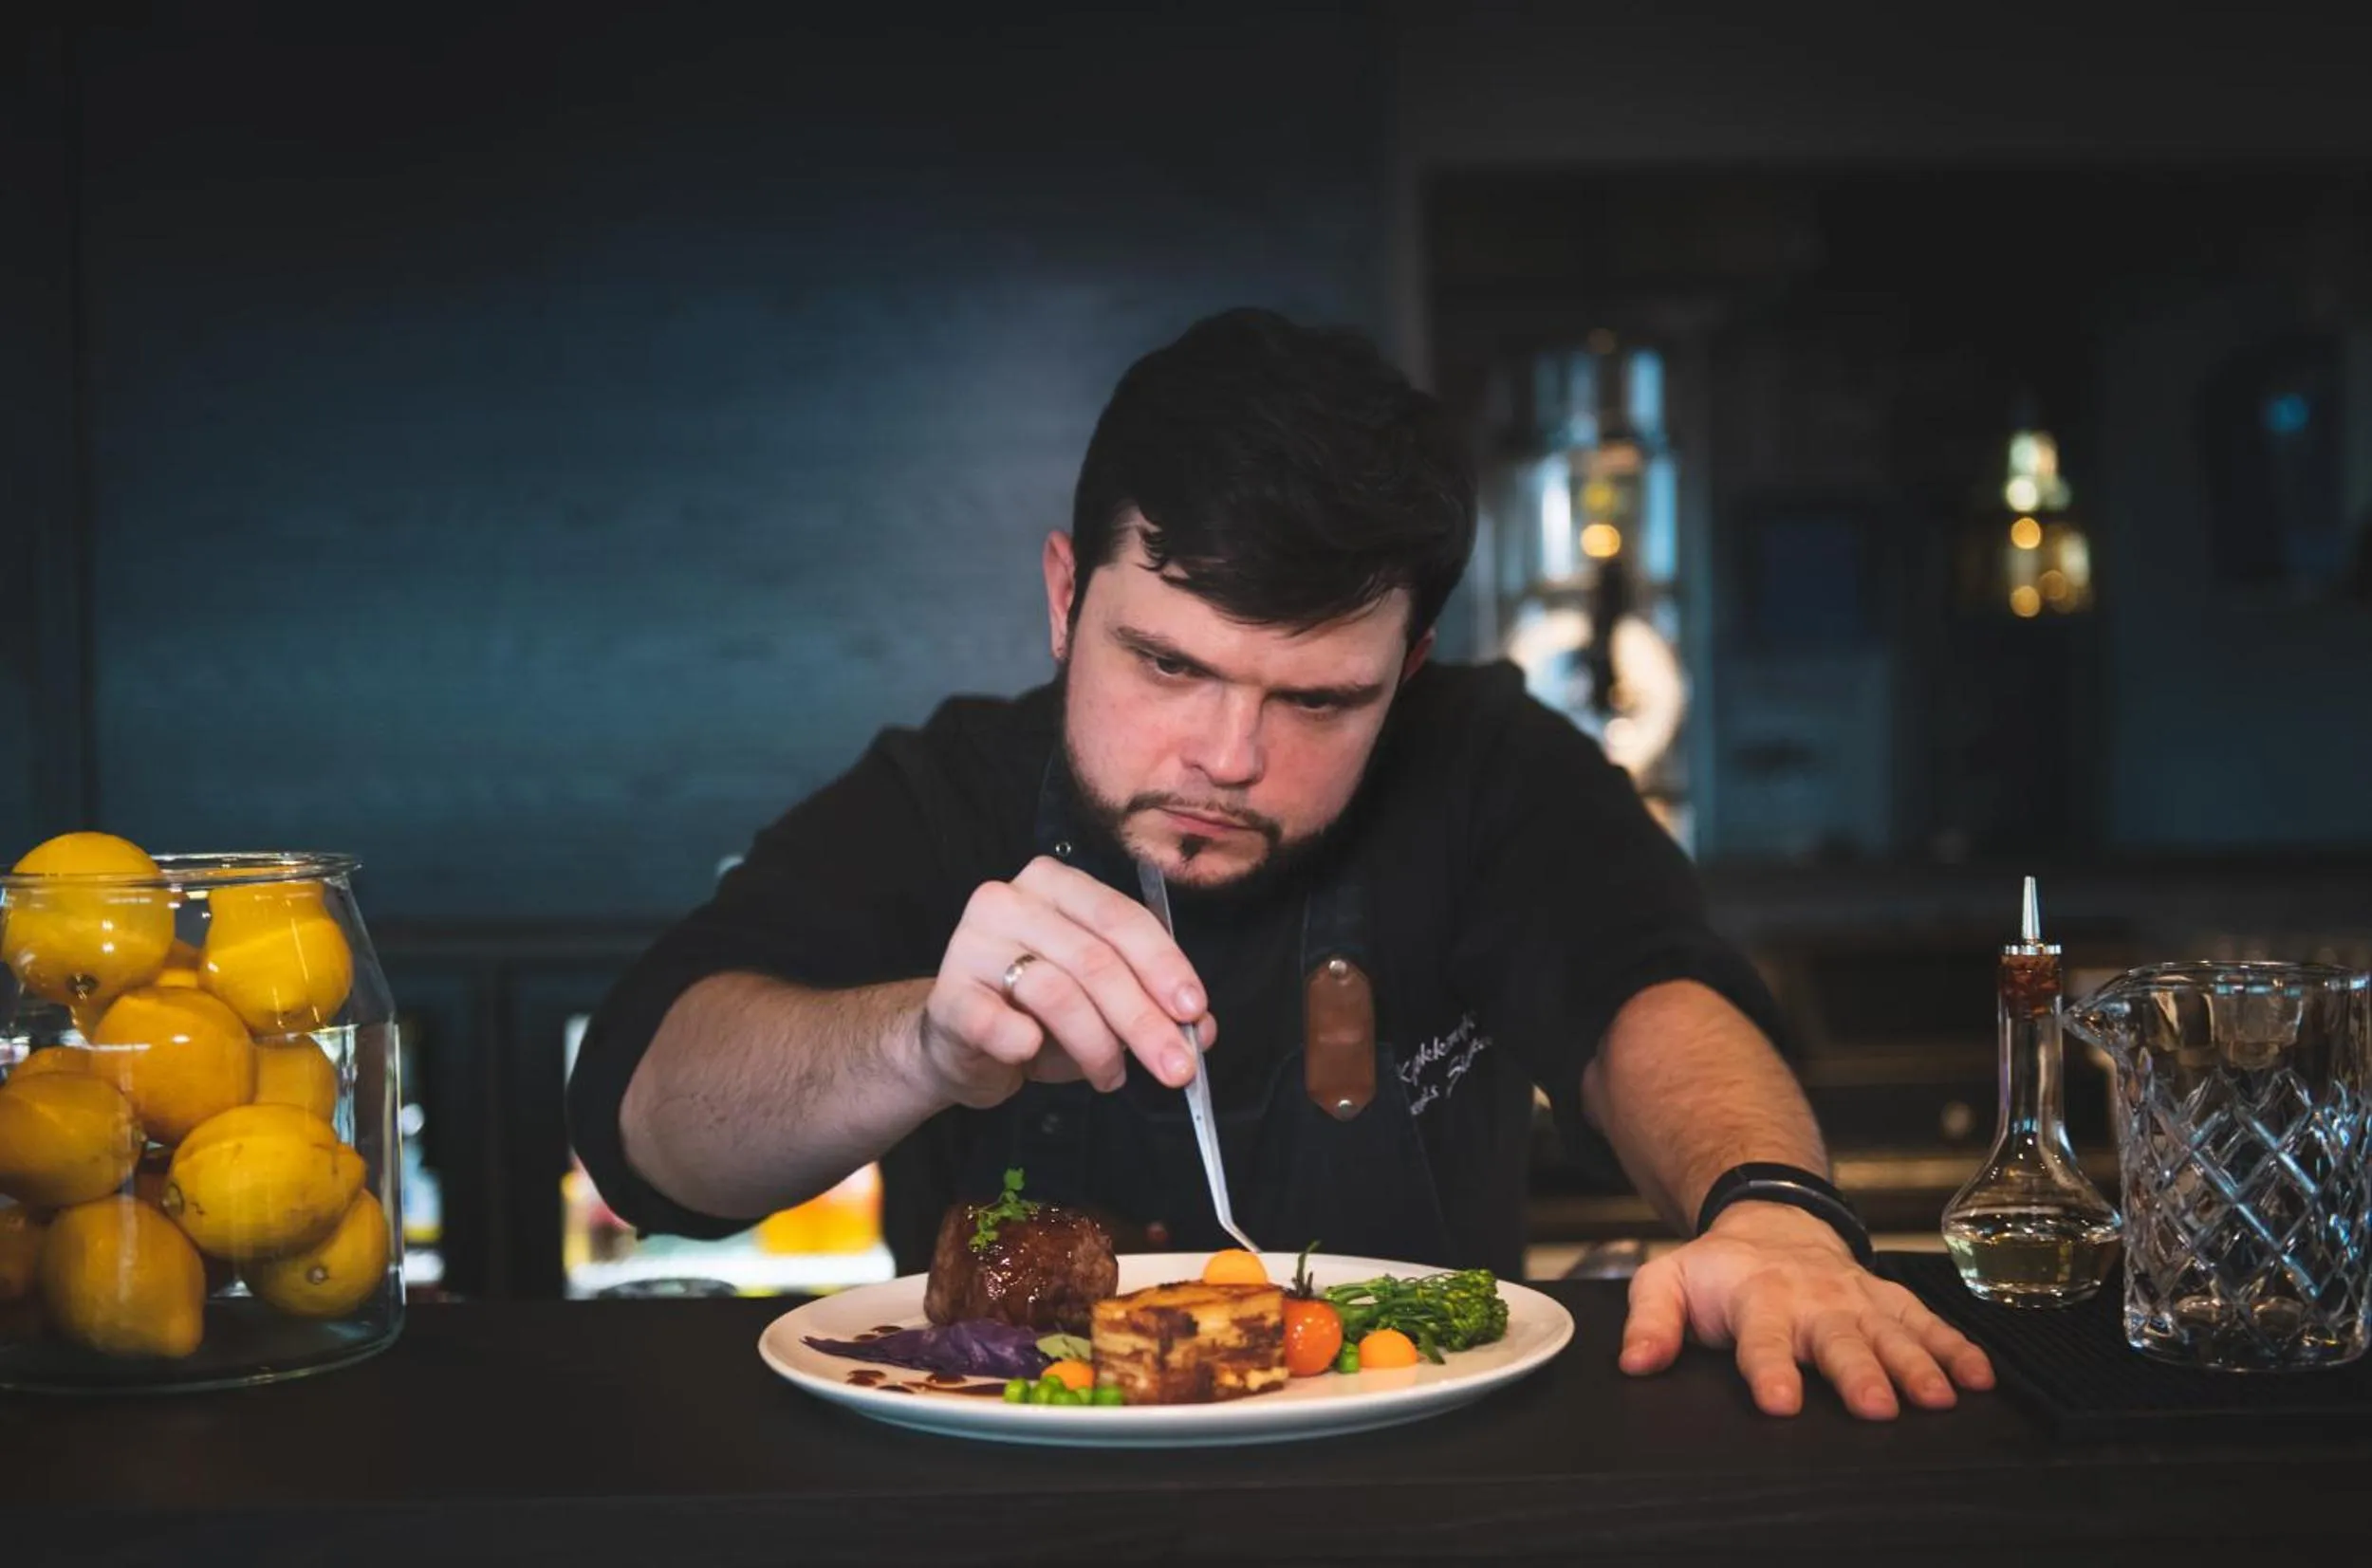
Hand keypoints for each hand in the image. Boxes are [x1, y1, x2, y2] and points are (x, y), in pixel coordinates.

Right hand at [913, 855, 1215, 1107]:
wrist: (959, 1045)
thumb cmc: (1036, 1015)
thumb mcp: (1103, 1005)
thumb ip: (1153, 1006)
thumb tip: (1201, 1029)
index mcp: (1057, 885)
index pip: (1121, 918)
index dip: (1164, 965)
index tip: (1194, 1011)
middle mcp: (1011, 901)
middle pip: (1095, 958)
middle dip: (1143, 1019)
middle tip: (1175, 1068)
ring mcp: (972, 944)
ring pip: (1057, 991)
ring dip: (1097, 1045)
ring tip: (1111, 1076)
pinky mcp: (949, 995)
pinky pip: (999, 1022)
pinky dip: (1027, 1044)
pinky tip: (1034, 1054)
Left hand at [1616, 1203, 1994, 1419]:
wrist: (1770, 1221)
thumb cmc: (1719, 1268)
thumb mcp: (1668, 1280)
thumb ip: (1651, 1320)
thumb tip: (1635, 1363)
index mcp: (1758, 1297)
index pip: (1762, 1339)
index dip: (1770, 1370)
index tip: (1780, 1402)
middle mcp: (1813, 1299)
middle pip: (1838, 1340)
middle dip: (1859, 1372)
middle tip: (1876, 1405)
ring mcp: (1856, 1299)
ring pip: (1892, 1332)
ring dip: (1917, 1364)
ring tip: (1938, 1398)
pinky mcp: (1888, 1300)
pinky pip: (1927, 1322)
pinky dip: (1957, 1348)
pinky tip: (1980, 1378)